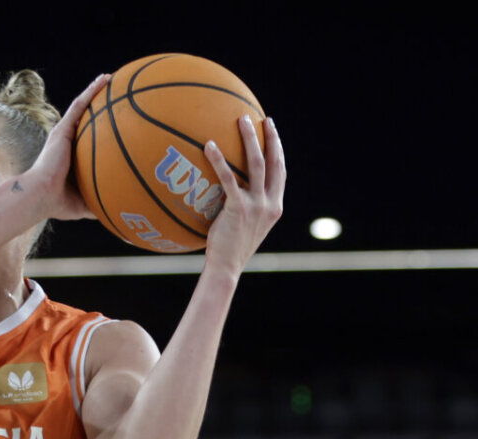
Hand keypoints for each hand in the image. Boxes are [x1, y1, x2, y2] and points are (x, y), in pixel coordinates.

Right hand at [21, 74, 109, 222]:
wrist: (40, 196)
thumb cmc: (56, 203)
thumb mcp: (82, 203)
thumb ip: (97, 203)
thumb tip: (116, 212)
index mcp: (69, 157)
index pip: (85, 138)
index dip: (97, 128)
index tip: (113, 122)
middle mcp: (65, 141)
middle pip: (84, 118)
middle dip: (97, 106)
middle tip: (114, 95)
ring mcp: (63, 133)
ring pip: (82, 106)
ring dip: (95, 92)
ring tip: (110, 79)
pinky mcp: (62, 129)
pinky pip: (79, 106)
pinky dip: (91, 92)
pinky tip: (104, 80)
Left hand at [201, 115, 284, 275]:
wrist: (226, 268)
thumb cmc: (228, 250)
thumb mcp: (244, 227)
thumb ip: (245, 208)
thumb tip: (229, 191)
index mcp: (274, 207)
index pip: (280, 172)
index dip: (278, 150)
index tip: (272, 131)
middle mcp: (270, 203)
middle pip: (274, 162)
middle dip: (270, 137)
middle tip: (262, 119)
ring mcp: (256, 206)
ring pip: (256, 164)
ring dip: (250, 139)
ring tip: (241, 119)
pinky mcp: (239, 209)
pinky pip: (229, 178)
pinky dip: (219, 160)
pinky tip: (208, 146)